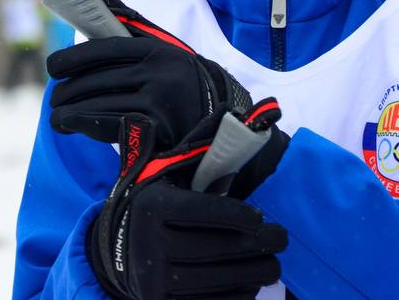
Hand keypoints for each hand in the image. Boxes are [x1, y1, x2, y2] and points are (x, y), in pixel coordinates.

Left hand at [47, 0, 254, 150]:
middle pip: (98, 80)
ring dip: (70, 111)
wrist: (220, 121)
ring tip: (57, 115)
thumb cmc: (182, 82)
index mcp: (157, 49)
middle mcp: (158, 73)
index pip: (106, 48)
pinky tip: (70, 126)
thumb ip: (135, 28)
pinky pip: (109, 126)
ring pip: (99, 104)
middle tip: (54, 97)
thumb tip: (102, 2)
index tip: (53, 66)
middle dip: (68, 90)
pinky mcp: (157, 130)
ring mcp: (158, 103)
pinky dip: (84, 125)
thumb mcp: (167, 50)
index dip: (74, 57)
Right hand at [87, 116, 286, 298]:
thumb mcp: (168, 171)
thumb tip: (239, 116)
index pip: (204, 213)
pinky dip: (237, 294)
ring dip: (254, 273)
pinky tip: (252, 283)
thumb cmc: (156, 201)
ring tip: (274, 264)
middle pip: (216, 249)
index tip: (261, 218)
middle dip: (257, 246)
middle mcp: (149, 245)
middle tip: (282, 239)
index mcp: (152, 207)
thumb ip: (201, 146)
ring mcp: (154, 281)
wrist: (117, 246)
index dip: (239, 217)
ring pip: (217, 279)